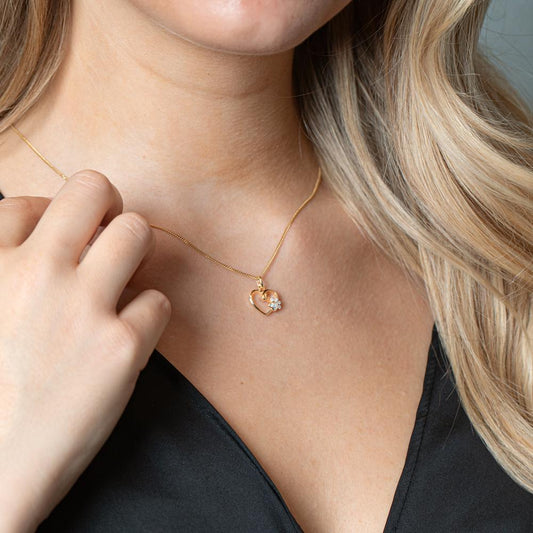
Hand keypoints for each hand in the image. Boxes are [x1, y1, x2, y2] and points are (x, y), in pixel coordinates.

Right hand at [0, 170, 171, 531]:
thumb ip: (3, 270)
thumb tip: (43, 235)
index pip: (28, 202)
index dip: (52, 219)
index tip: (63, 244)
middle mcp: (35, 275)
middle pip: (92, 190)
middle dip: (108, 207)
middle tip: (111, 235)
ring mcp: (82, 308)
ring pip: (138, 232)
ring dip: (138, 252)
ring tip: (126, 279)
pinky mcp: (121, 347)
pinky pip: (159, 301)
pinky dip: (149, 317)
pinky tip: (127, 338)